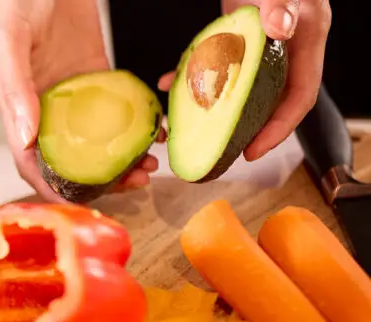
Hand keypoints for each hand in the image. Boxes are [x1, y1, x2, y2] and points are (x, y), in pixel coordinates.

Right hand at [0, 0, 160, 203]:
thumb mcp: (10, 36)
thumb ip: (13, 86)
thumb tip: (25, 139)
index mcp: (16, 104)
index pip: (28, 160)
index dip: (50, 186)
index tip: (81, 201)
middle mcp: (43, 105)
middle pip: (67, 158)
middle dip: (99, 179)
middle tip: (136, 181)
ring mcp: (71, 92)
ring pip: (95, 140)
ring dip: (121, 158)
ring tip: (150, 163)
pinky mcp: (94, 73)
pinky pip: (115, 108)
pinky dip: (134, 123)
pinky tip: (156, 129)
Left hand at [157, 0, 331, 160]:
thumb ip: (281, 6)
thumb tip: (280, 28)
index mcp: (306, 41)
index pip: (299, 97)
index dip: (279, 129)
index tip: (253, 150)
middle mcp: (286, 46)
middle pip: (271, 100)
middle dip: (247, 128)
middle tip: (222, 151)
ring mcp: (261, 42)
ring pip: (241, 86)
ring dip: (214, 105)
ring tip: (191, 126)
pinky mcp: (238, 34)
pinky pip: (219, 64)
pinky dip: (195, 75)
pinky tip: (170, 82)